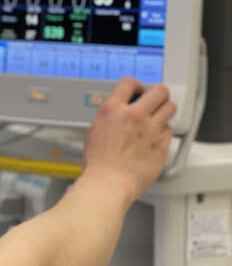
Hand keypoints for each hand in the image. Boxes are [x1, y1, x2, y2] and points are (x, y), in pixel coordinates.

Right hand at [83, 77, 175, 204]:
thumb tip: (119, 110)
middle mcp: (134, 116)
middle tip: (155, 101)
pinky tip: (155, 137)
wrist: (109, 182)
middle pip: (159, 91)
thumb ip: (111, 115)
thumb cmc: (99, 162)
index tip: (138, 90)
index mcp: (113, 109)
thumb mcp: (95, 128)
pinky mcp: (162, 144)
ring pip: (170, 108)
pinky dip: (164, 132)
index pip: (129, 82)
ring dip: (165, 111)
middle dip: (158, 94)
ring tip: (158, 117)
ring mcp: (151, 130)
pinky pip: (170, 130)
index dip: (136, 85)